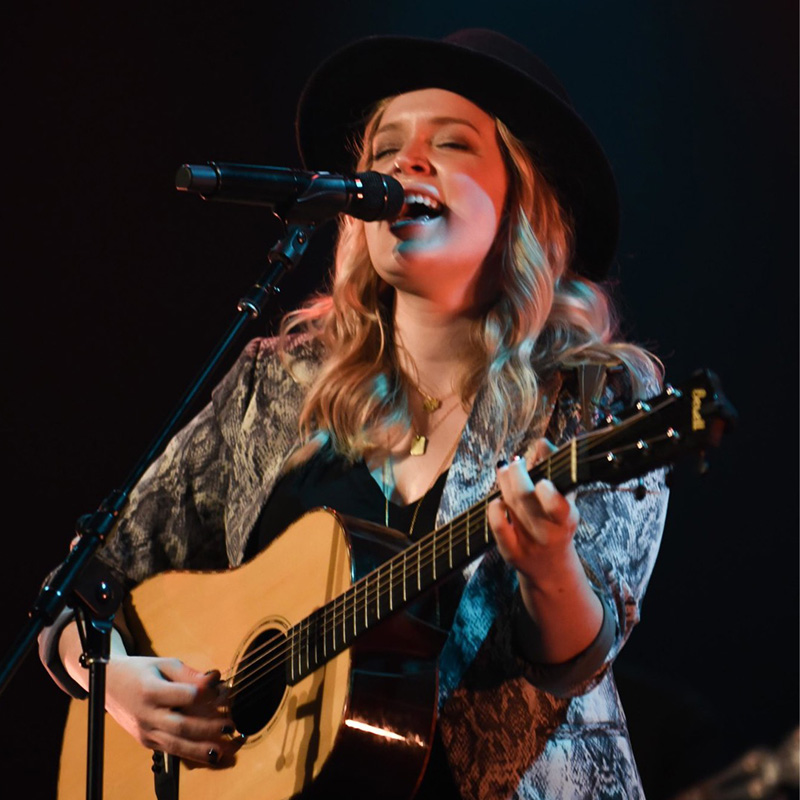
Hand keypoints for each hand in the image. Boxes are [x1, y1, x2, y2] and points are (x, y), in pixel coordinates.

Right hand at [104, 655, 243, 766]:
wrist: (108, 686)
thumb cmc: (140, 671)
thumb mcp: (163, 664)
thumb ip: (189, 674)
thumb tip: (214, 678)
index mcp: (150, 691)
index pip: (182, 695)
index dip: (204, 692)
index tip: (219, 685)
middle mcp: (147, 715)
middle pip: (181, 726)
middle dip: (208, 728)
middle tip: (229, 725)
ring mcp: (146, 732)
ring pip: (177, 745)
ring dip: (203, 749)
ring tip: (225, 748)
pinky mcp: (147, 742)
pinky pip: (172, 750)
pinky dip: (193, 753)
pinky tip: (212, 754)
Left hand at [488, 441, 579, 583]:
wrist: (550, 567)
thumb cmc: (558, 524)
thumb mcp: (565, 499)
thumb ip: (556, 469)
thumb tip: (541, 443)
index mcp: (566, 519)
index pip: (558, 507)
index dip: (547, 493)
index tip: (542, 481)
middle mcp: (547, 533)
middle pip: (524, 498)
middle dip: (516, 474)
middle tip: (516, 462)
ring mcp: (527, 543)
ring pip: (509, 506)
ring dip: (503, 482)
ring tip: (504, 469)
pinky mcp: (510, 551)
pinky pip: (497, 526)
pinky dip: (494, 509)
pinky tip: (498, 499)